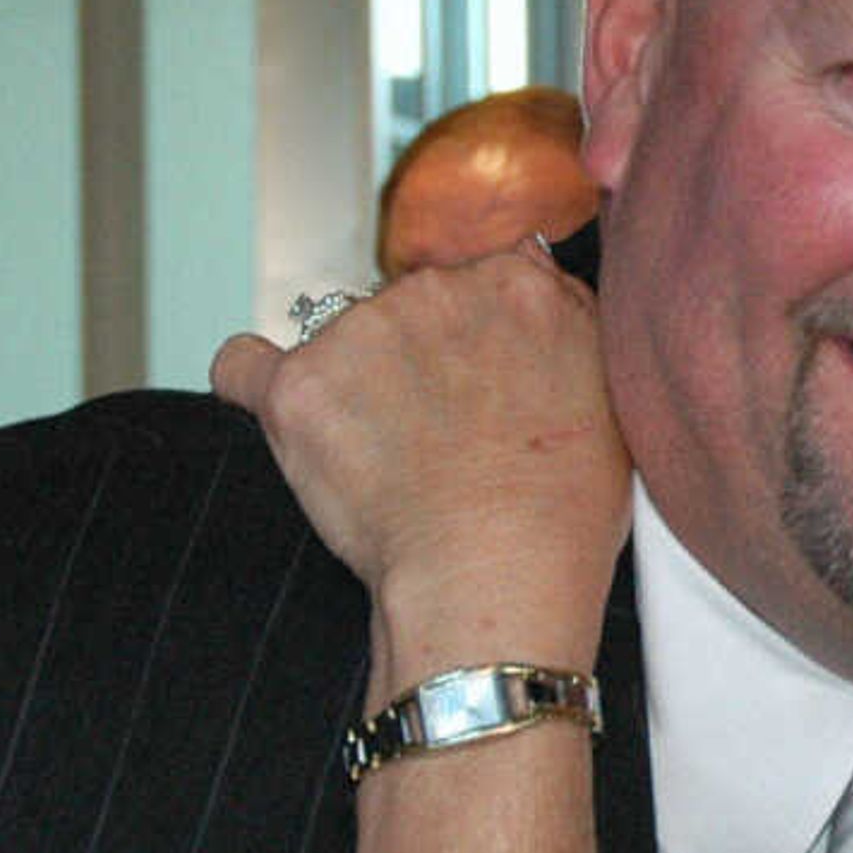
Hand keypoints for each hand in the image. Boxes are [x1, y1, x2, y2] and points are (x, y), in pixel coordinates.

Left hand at [213, 245, 632, 661]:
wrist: (495, 576)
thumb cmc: (560, 514)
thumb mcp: (609, 396)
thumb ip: (564, 322)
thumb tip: (530, 275)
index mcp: (517, 286)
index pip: (476, 284)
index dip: (472, 345)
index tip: (476, 393)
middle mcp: (436, 291)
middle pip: (404, 308)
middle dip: (412, 364)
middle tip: (437, 443)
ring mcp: (360, 332)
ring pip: (336, 340)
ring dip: (352, 388)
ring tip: (387, 465)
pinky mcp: (298, 386)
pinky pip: (244, 364)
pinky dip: (253, 387)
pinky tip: (285, 420)